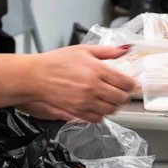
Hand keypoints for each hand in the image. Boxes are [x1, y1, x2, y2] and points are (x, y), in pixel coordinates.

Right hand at [20, 44, 135, 123]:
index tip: (131, 83)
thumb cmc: (57, 61)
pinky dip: (101, 114)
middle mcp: (93, 87)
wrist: (35, 76)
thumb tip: (126, 49)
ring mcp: (85, 101)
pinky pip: (97, 118)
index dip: (132, 84)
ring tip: (110, 99)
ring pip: (111, 110)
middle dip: (124, 95)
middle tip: (122, 91)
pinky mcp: (77, 112)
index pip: (125, 82)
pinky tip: (98, 106)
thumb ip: (108, 51)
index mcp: (97, 70)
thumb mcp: (83, 50)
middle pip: (121, 98)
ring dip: (114, 105)